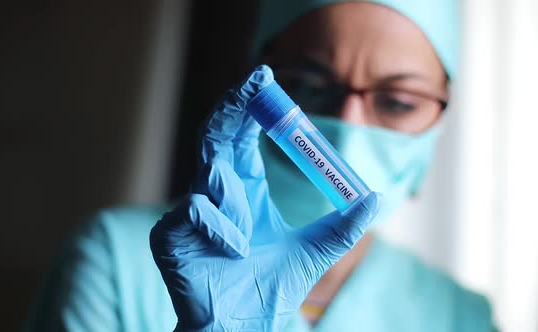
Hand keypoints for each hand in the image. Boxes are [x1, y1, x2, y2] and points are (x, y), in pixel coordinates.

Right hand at [150, 65, 379, 330]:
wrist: (244, 325)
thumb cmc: (270, 286)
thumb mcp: (316, 250)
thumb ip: (344, 225)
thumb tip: (376, 197)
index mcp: (243, 187)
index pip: (241, 134)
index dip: (248, 105)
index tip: (265, 78)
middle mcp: (214, 192)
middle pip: (216, 135)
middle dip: (232, 107)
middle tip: (253, 84)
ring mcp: (188, 212)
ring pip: (210, 175)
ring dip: (234, 198)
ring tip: (246, 237)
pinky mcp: (170, 235)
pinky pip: (193, 210)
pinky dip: (221, 227)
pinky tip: (234, 251)